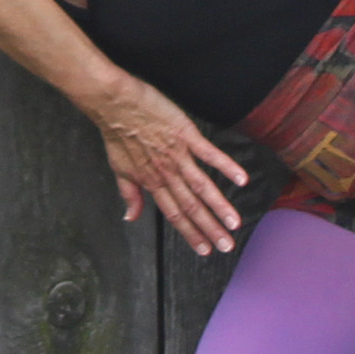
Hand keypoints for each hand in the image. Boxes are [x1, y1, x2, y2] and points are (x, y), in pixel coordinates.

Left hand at [90, 77, 250, 255]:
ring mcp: (177, 155)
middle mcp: (166, 173)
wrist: (113, 103)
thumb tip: (130, 217)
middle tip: (227, 246)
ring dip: (219, 206)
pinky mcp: (185, 135)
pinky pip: (209, 154)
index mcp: (151, 182)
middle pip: (191, 206)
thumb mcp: (119, 168)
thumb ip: (129, 194)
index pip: (174, 215)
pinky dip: (226, 166)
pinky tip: (241, 179)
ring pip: (202, 186)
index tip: (205, 250)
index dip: (190, 234)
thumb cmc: (116, 132)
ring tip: (234, 223)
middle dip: (210, 229)